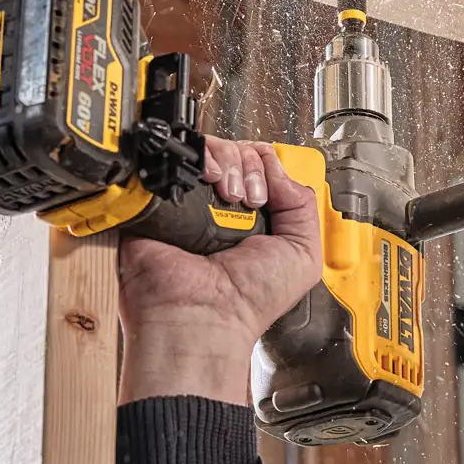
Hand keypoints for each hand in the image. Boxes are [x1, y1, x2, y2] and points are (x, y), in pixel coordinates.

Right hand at [117, 138, 322, 404]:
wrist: (204, 314)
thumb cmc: (251, 299)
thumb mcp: (302, 254)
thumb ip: (302, 206)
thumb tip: (277, 168)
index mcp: (256, 218)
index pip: (264, 167)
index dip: (269, 169)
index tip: (267, 196)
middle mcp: (222, 207)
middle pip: (239, 153)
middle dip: (250, 167)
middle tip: (249, 201)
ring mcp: (191, 200)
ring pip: (212, 150)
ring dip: (228, 163)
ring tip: (228, 196)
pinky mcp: (160, 197)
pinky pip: (178, 157)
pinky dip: (198, 158)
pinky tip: (208, 181)